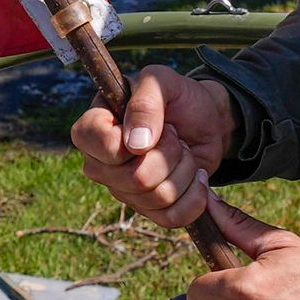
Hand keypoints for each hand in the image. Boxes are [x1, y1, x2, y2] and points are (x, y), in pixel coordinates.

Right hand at [73, 67, 235, 230]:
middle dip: (170, 155)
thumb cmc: (178, 97)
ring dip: (184, 172)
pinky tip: (195, 177)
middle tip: (175, 137)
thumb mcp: (162, 81)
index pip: (105, 148)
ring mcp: (122, 189)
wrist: (206, 120)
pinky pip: (171, 218)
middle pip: (135, 179)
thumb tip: (135, 145)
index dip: (136, 143)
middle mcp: (100, 163)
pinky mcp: (146, 209)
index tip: (156, 127)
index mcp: (92, 127)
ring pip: (157, 198)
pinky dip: (194, 196)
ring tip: (184, 152)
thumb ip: (145, 102)